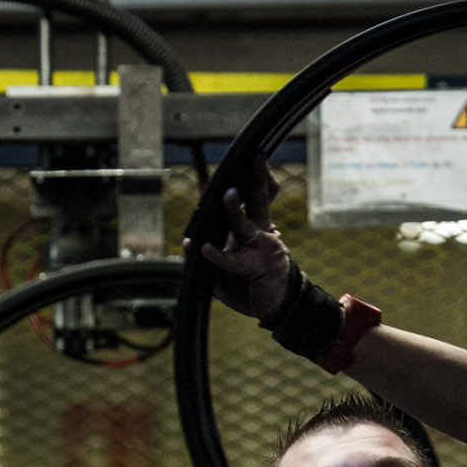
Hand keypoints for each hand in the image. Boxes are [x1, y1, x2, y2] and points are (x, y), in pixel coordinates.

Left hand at [182, 164, 293, 320]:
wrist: (277, 308)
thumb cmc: (252, 285)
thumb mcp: (227, 269)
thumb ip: (211, 254)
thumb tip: (189, 242)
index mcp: (256, 227)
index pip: (256, 198)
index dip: (255, 179)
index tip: (253, 159)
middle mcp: (262, 232)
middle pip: (259, 199)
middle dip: (257, 178)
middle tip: (255, 158)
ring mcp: (262, 247)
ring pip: (246, 223)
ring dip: (234, 210)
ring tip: (227, 194)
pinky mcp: (259, 265)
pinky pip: (233, 259)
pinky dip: (217, 255)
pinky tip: (203, 248)